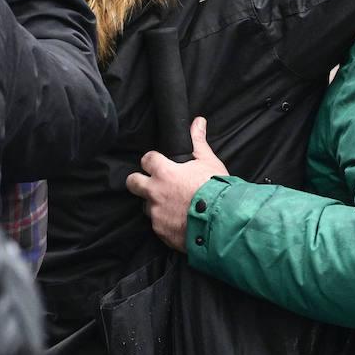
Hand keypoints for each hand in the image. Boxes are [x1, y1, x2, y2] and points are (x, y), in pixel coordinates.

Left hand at [126, 117, 229, 251]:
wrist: (222, 221)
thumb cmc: (216, 189)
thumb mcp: (208, 162)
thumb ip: (198, 142)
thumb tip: (198, 122)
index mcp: (164, 172)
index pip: (147, 159)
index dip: (152, 160)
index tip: (158, 163)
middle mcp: (155, 192)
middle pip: (133, 182)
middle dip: (138, 181)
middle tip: (153, 184)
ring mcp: (156, 213)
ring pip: (147, 206)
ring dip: (156, 204)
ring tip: (173, 206)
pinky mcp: (160, 232)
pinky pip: (158, 225)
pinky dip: (166, 223)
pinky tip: (179, 221)